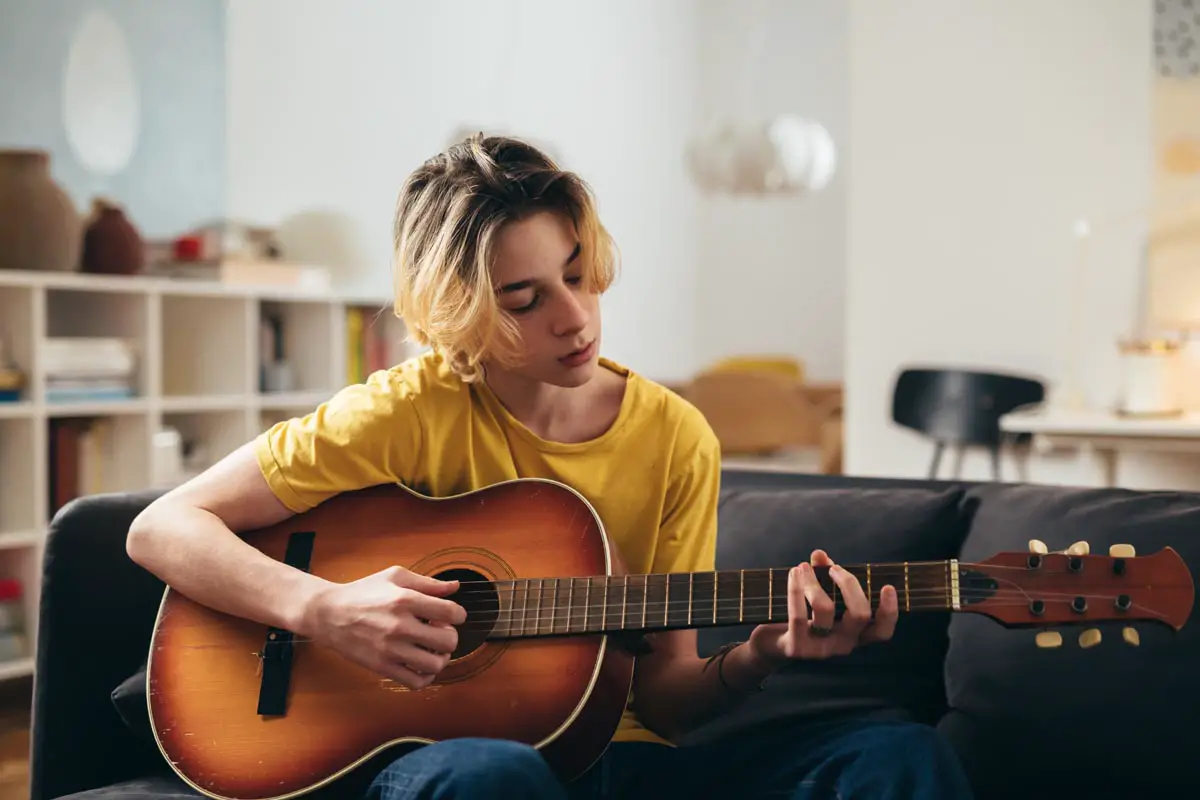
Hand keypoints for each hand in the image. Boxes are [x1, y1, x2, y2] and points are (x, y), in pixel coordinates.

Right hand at [300, 566, 466, 689]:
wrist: (329, 614)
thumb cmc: (363, 592)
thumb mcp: (395, 577)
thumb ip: (428, 583)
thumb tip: (455, 587)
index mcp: (406, 600)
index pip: (451, 612)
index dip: (458, 615)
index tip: (452, 615)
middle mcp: (400, 626)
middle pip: (448, 641)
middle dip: (451, 636)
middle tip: (439, 631)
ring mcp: (391, 650)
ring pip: (435, 664)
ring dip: (441, 657)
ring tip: (432, 648)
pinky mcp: (382, 667)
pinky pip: (416, 682)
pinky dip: (426, 676)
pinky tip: (421, 663)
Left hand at [747, 549, 897, 669]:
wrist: (771, 645)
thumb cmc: (803, 617)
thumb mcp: (818, 597)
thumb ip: (824, 576)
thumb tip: (820, 554)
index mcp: (855, 635)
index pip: (882, 632)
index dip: (889, 612)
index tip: (887, 587)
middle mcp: (842, 645)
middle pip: (859, 614)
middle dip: (849, 584)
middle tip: (834, 569)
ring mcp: (820, 649)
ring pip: (825, 608)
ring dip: (814, 581)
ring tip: (803, 567)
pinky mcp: (797, 648)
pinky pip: (798, 615)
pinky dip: (795, 589)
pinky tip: (793, 574)